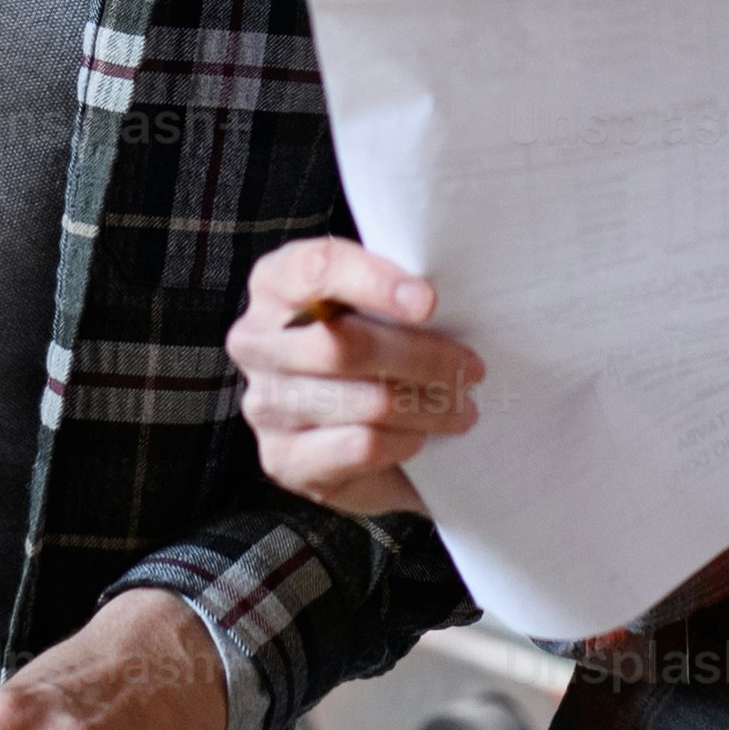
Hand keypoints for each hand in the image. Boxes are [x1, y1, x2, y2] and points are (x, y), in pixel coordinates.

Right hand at [226, 235, 483, 520]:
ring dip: (428, 406)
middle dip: (423, 357)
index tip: (429, 301)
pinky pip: (358, 448)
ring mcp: (264, 405)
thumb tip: (441, 299)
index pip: (316, 270)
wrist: (350, 424)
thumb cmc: (373, 344)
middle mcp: (256, 342)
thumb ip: (395, 290)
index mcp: (275, 284)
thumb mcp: (377, 304)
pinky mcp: (283, 459)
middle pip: (344, 345)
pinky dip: (404, 441)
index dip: (375, 282)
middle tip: (472, 368)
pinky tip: (423, 436)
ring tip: (463, 407)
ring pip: (363, 402)